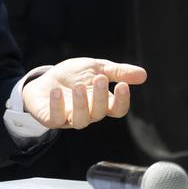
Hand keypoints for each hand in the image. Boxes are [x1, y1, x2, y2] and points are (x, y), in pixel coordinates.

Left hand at [21, 58, 146, 128]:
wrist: (44, 80)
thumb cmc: (73, 75)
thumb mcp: (95, 68)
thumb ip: (117, 72)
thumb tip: (143, 74)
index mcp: (101, 103)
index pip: (117, 109)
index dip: (122, 100)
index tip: (123, 85)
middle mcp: (88, 114)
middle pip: (99, 113)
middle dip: (100, 97)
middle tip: (99, 78)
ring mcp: (70, 118)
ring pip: (80, 120)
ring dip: (81, 104)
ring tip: (80, 87)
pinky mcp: (52, 119)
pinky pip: (56, 118)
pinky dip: (56, 106)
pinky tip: (56, 92)